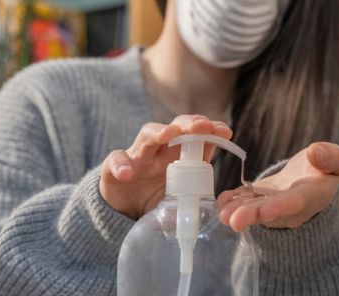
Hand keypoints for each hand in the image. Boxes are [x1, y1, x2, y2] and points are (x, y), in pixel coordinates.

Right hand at [100, 115, 231, 219]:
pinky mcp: (114, 170)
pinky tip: (127, 173)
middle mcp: (160, 152)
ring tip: (168, 134)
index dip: (211, 131)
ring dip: (158, 132)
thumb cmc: (156, 199)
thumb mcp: (179, 197)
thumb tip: (224, 205)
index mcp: (179, 156)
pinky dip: (120, 165)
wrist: (123, 214)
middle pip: (175, 128)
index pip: (197, 137)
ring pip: (147, 135)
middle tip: (202, 126)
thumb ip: (196, 195)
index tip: (225, 131)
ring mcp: (137, 158)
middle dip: (189, 124)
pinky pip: (115, 161)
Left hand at [217, 142, 338, 230]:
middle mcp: (290, 208)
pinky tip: (221, 201)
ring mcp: (272, 206)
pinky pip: (245, 202)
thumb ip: (330, 157)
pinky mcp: (258, 200)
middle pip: (270, 212)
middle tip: (234, 220)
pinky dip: (233, 201)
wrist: (311, 181)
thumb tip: (315, 152)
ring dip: (237, 211)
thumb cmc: (324, 169)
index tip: (266, 210)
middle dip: (252, 215)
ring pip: (254, 209)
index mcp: (312, 196)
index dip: (281, 206)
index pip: (296, 202)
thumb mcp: (335, 161)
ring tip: (222, 213)